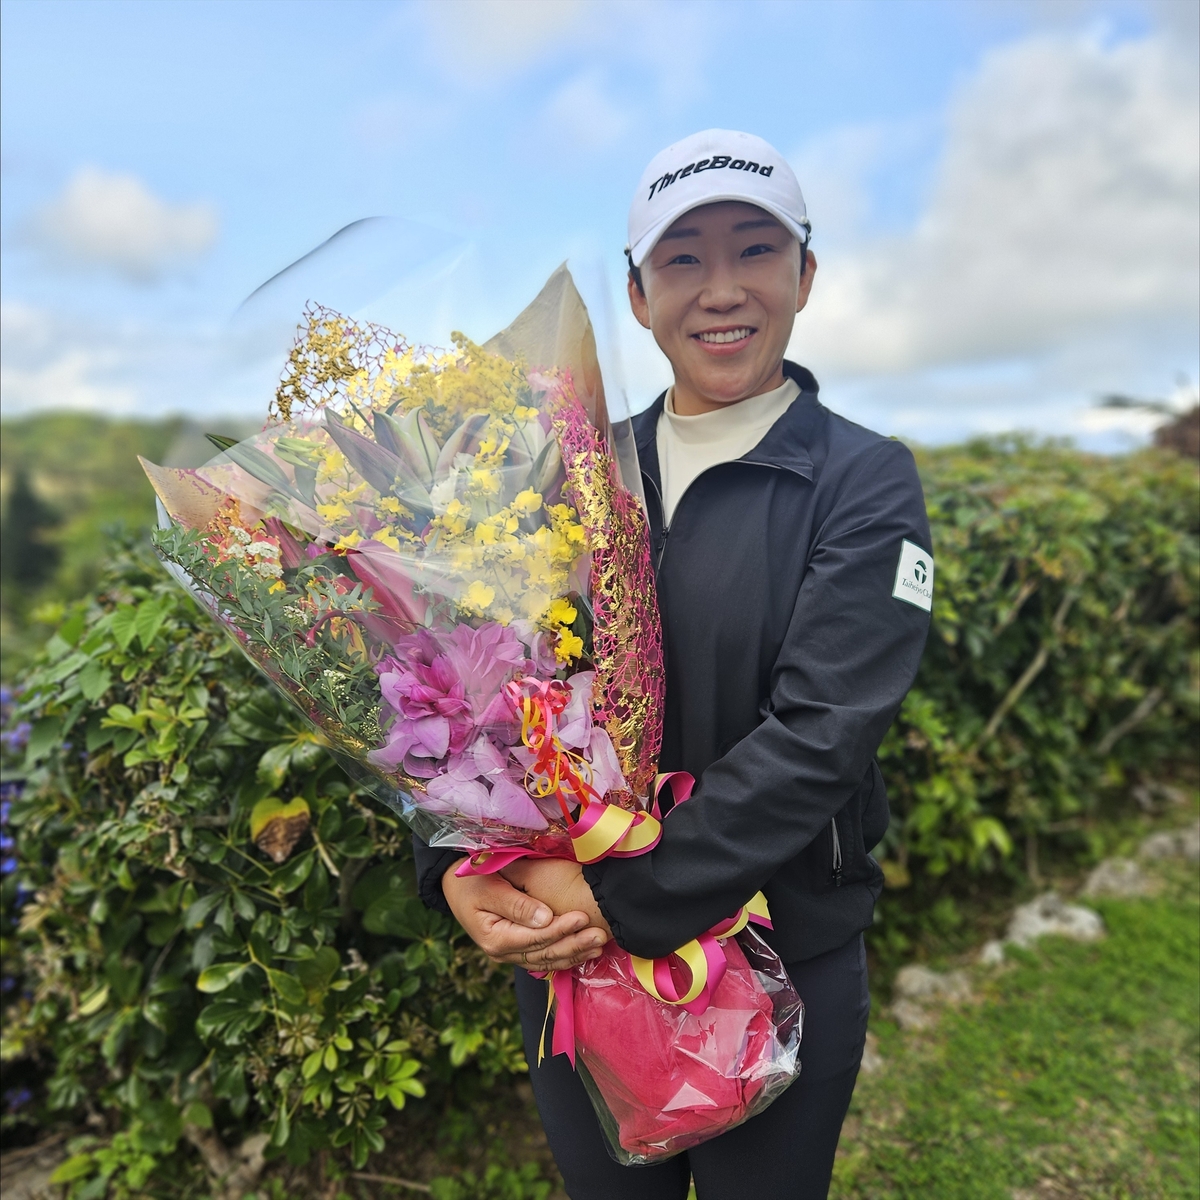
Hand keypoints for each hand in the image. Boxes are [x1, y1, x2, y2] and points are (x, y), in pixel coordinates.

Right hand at [442, 861, 606, 971]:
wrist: (455, 887)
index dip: (560, 929)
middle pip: (545, 953)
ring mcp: (511, 954)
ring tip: (600, 946)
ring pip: (548, 960)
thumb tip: (545, 918)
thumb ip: (516, 904)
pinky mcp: (518, 950)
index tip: (583, 917)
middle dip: (574, 944)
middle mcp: (503, 953)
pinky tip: (585, 952)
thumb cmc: (470, 881)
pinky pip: (545, 959)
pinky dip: (566, 956)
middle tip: (600, 935)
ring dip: (575, 954)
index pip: (535, 937)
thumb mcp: (489, 888)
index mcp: (496, 939)